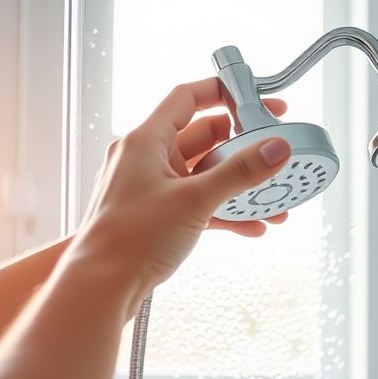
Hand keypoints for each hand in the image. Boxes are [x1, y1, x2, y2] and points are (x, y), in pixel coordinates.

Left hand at [72, 77, 293, 299]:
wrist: (102, 285)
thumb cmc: (130, 238)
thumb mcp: (195, 199)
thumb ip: (240, 172)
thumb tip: (275, 148)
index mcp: (146, 140)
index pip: (189, 98)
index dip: (225, 93)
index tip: (257, 100)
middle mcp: (146, 158)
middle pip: (203, 137)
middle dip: (242, 148)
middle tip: (272, 151)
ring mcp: (152, 187)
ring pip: (204, 174)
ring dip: (239, 185)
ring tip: (271, 197)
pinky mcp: (158, 215)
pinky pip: (199, 202)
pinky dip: (225, 209)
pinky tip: (252, 225)